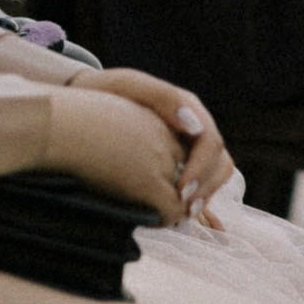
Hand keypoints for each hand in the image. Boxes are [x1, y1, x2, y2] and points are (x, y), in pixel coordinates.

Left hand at [68, 68, 231, 223]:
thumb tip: (193, 125)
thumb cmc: (105, 91)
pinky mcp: (177, 162)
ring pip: (214, 176)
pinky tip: (183, 218)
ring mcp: (187, 147)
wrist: (84, 96)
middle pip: (219, 163)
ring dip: (203, 197)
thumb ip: (162, 97)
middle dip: (205, 188)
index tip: (181, 190)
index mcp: (188, 110)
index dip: (201, 169)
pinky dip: (196, 201)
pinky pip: (197, 184)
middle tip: (182, 209)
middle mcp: (194, 129)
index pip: (211, 143)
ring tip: (182, 214)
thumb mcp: (128, 85)